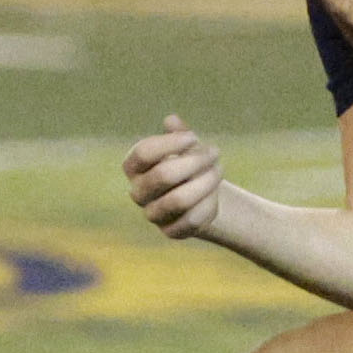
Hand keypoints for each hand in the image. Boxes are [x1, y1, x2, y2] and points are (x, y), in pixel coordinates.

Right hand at [122, 115, 224, 241]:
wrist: (200, 195)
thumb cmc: (189, 163)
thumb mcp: (186, 145)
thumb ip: (179, 134)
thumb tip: (171, 120)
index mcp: (133, 167)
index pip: (144, 153)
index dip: (169, 143)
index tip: (193, 137)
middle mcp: (138, 192)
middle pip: (163, 175)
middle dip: (194, 161)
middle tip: (215, 152)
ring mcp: (152, 214)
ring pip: (179, 200)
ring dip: (206, 182)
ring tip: (219, 169)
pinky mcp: (170, 231)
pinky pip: (192, 219)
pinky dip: (209, 203)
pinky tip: (216, 193)